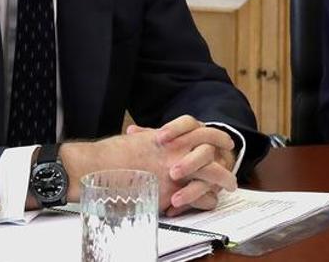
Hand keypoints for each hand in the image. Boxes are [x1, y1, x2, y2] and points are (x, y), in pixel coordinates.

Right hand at [59, 115, 235, 213]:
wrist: (96, 167)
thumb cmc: (111, 154)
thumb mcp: (137, 140)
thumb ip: (151, 138)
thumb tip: (153, 137)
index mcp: (168, 135)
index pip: (198, 128)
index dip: (212, 133)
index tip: (220, 139)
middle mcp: (176, 149)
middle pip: (211, 147)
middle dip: (225, 152)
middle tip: (231, 157)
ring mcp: (176, 169)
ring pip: (212, 172)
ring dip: (224, 178)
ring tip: (230, 184)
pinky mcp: (170, 191)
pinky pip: (199, 196)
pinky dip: (206, 199)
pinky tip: (209, 201)